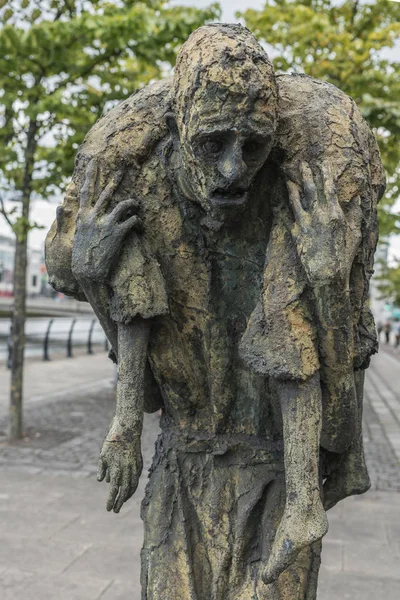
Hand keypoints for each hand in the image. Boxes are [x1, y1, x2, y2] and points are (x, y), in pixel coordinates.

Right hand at [71, 158, 141, 283]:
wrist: (88, 271)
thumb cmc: (81, 256)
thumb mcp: (75, 235)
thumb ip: (74, 220)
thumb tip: (61, 206)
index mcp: (83, 216)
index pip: (86, 191)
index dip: (89, 175)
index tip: (93, 162)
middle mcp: (94, 217)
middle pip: (106, 193)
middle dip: (115, 180)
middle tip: (122, 169)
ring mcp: (107, 224)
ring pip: (123, 205)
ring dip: (131, 203)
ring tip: (135, 203)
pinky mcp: (118, 233)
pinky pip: (132, 220)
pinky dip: (136, 220)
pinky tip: (138, 224)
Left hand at [97, 417, 142, 512]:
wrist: (127, 430)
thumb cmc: (111, 442)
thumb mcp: (102, 455)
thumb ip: (102, 469)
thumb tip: (102, 481)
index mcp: (117, 469)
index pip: (114, 490)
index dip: (111, 500)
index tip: (108, 509)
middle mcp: (127, 470)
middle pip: (124, 491)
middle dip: (119, 502)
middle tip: (115, 511)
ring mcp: (134, 466)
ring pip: (133, 485)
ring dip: (127, 496)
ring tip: (122, 502)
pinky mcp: (139, 463)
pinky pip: (136, 478)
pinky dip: (133, 486)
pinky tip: (129, 489)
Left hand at [284, 161, 361, 286]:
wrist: (326, 275)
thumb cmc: (343, 256)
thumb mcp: (354, 234)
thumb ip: (356, 215)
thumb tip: (358, 198)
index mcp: (335, 214)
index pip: (330, 188)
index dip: (326, 174)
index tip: (322, 164)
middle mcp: (319, 216)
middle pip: (311, 190)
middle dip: (306, 175)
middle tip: (301, 164)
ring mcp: (305, 224)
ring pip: (296, 200)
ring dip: (292, 187)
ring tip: (288, 178)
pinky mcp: (295, 234)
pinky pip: (287, 216)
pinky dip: (282, 206)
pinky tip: (278, 199)